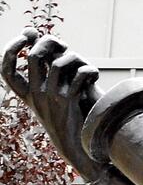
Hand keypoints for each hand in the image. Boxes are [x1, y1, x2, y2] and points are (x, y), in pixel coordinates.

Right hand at [2, 30, 106, 183]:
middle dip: (48, 43)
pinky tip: (93, 74)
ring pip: (58, 64)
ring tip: (82, 62)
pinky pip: (79, 76)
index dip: (10, 50)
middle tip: (61, 43)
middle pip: (33, 57)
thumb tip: (34, 36)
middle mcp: (36, 96)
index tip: (24, 37)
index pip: (5, 71)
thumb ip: (43, 70)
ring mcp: (52, 99)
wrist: (79, 148)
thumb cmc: (67, 117)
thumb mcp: (49, 96)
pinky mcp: (71, 103)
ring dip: (74, 57)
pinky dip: (89, 71)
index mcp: (26, 96)